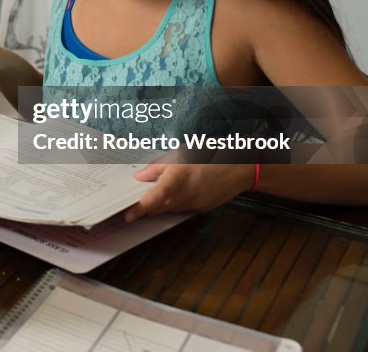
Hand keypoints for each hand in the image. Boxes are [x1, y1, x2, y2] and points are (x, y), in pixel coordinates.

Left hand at [123, 163, 253, 221]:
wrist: (240, 167)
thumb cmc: (210, 154)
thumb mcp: (181, 152)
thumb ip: (158, 166)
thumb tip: (140, 176)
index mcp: (178, 178)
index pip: (154, 198)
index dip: (139, 209)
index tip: (127, 215)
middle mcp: (185, 195)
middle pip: (158, 207)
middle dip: (145, 206)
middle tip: (132, 201)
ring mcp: (194, 204)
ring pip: (169, 209)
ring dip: (159, 204)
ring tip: (153, 193)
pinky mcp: (201, 208)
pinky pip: (181, 209)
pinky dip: (173, 203)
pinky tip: (174, 193)